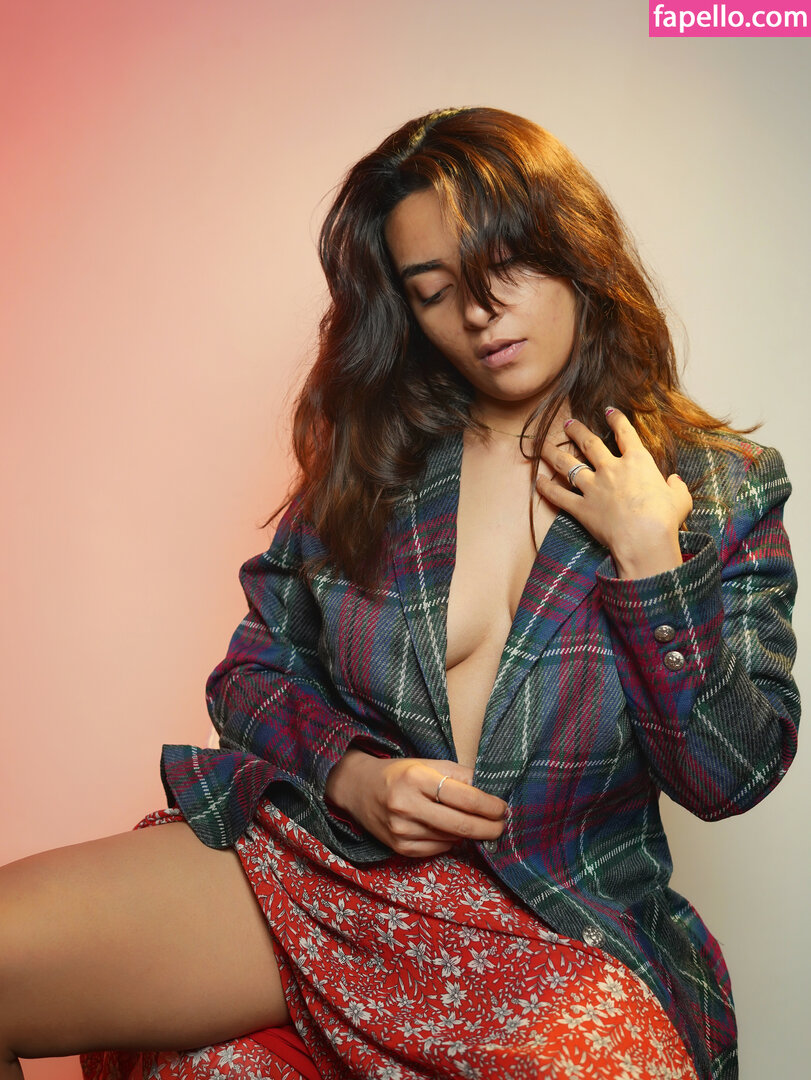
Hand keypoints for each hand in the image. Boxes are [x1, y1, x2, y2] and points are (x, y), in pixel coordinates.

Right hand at [324, 750, 507, 857]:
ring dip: (471, 835)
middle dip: (489, 828)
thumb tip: (491, 789)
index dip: (490, 806)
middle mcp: (407, 805)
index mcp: (416, 778)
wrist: (358, 789)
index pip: (465, 797)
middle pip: (461, 825)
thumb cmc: (398, 773)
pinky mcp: (399, 847)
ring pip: (451, 839)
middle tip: (501, 825)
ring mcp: (401, 829)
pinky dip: (450, 842)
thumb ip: (458, 774)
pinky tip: (451, 832)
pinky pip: (437, 849)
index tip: (503, 808)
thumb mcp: (426, 764)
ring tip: (479, 826)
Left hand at [536, 408, 691, 578]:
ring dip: (554, 454)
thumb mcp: (680, 499)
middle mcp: (611, 469)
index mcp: (637, 462)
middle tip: (567, 423)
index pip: (626, 434)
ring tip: (543, 446)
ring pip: (568, 466)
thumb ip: (676, 487)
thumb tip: (674, 481)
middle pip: (590, 444)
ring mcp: (594, 487)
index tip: (608, 411)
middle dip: (577, 431)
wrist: (644, 537)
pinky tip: (538, 481)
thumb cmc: (665, 518)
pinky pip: (559, 496)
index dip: (616, 420)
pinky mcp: (582, 508)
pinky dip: (547, 489)